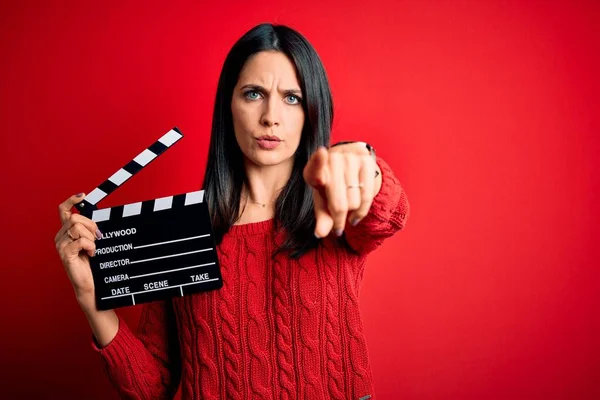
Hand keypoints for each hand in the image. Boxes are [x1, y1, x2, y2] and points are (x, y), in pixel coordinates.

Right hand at [54, 193, 101, 307]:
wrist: (88, 283)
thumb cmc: (90, 263)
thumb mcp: (90, 241)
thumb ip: (88, 230)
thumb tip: (95, 220)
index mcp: (66, 231)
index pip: (63, 210)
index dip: (71, 200)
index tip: (82, 196)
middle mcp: (60, 236)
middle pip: (75, 218)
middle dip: (91, 225)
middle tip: (98, 237)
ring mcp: (60, 245)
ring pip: (77, 227)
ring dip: (91, 237)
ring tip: (93, 248)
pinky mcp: (65, 254)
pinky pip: (81, 241)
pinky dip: (91, 246)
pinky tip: (92, 254)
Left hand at [303, 143, 380, 237]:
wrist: (347, 167)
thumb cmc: (329, 189)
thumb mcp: (322, 203)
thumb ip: (322, 218)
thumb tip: (320, 233)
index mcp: (313, 171)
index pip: (315, 168)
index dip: (318, 161)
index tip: (321, 153)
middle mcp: (332, 160)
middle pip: (339, 205)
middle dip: (339, 220)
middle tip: (338, 225)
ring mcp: (350, 159)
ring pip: (354, 203)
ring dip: (351, 213)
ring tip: (347, 209)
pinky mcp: (366, 161)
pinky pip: (367, 196)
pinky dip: (362, 211)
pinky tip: (356, 214)